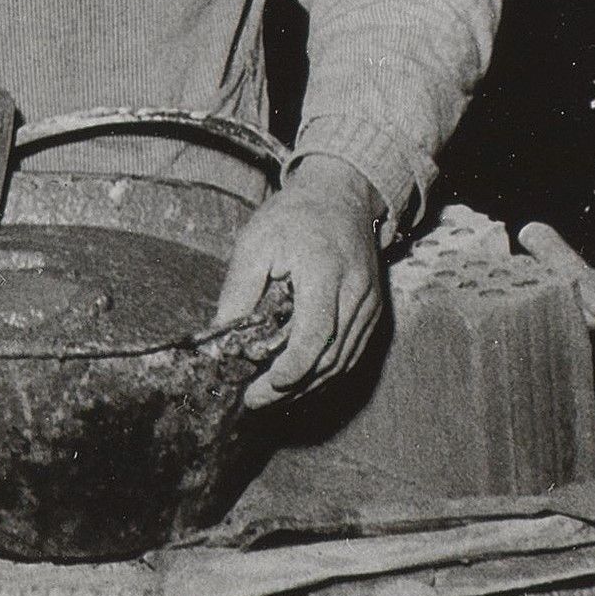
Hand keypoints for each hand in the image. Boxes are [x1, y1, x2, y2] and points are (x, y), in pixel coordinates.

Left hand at [214, 157, 388, 407]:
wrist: (341, 196)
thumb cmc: (294, 216)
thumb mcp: (255, 241)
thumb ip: (240, 288)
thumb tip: (221, 334)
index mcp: (326, 269)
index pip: (317, 330)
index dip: (294, 365)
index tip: (267, 383)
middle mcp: (356, 292)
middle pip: (330, 355)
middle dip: (291, 385)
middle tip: (254, 399)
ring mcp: (369, 305)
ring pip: (342, 362)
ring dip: (307, 386)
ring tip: (269, 396)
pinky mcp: (373, 313)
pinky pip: (350, 354)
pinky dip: (323, 373)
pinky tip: (297, 380)